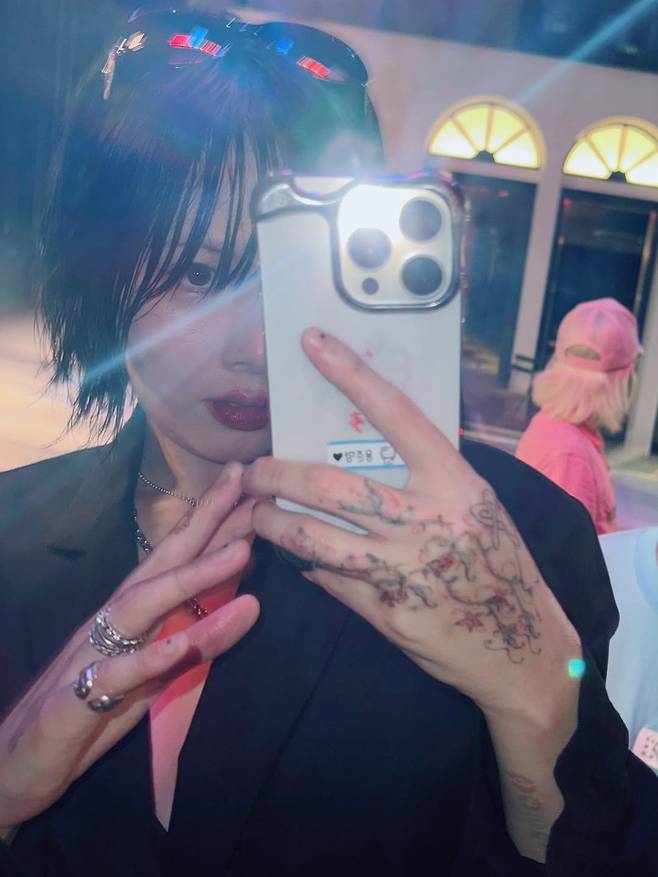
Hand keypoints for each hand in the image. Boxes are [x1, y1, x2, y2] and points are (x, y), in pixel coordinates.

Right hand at [0, 463, 259, 830]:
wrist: (17, 764)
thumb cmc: (92, 711)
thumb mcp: (156, 676)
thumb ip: (198, 641)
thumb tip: (249, 603)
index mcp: (132, 614)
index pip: (176, 557)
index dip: (211, 518)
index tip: (248, 480)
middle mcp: (112, 622)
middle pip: (163, 563)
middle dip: (206, 520)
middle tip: (245, 482)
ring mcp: (91, 655)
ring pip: (143, 605)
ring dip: (193, 576)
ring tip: (240, 553)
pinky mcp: (75, 701)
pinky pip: (114, 676)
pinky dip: (150, 658)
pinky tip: (183, 642)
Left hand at [244, 330, 580, 719]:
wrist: (525, 651)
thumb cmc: (501, 564)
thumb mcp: (478, 506)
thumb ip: (429, 479)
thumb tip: (363, 452)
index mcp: (455, 482)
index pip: (396, 414)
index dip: (351, 375)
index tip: (312, 343)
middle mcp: (428, 520)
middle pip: (329, 486)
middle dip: (277, 475)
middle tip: (254, 472)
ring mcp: (404, 570)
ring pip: (313, 538)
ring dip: (273, 524)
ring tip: (255, 516)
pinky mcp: (387, 613)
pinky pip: (329, 580)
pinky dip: (306, 565)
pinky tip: (296, 558)